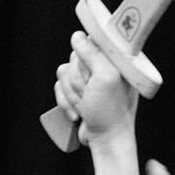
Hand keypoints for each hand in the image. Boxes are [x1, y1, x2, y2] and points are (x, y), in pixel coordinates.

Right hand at [54, 30, 136, 146]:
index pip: (92, 41)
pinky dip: (65, 101)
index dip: (87, 59)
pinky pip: (59, 86)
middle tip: (91, 93)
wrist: (105, 138)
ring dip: (72, 93)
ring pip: (64, 72)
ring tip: (86, 104)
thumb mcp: (105, 78)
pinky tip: (79, 111)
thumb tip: (76, 36)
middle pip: (75, 57)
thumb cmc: (111, 111)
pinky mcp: (77, 90)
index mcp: (116, 58)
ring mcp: (89, 79)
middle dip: (78, 80)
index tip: (93, 73)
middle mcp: (103, 65)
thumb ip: (92, 54)